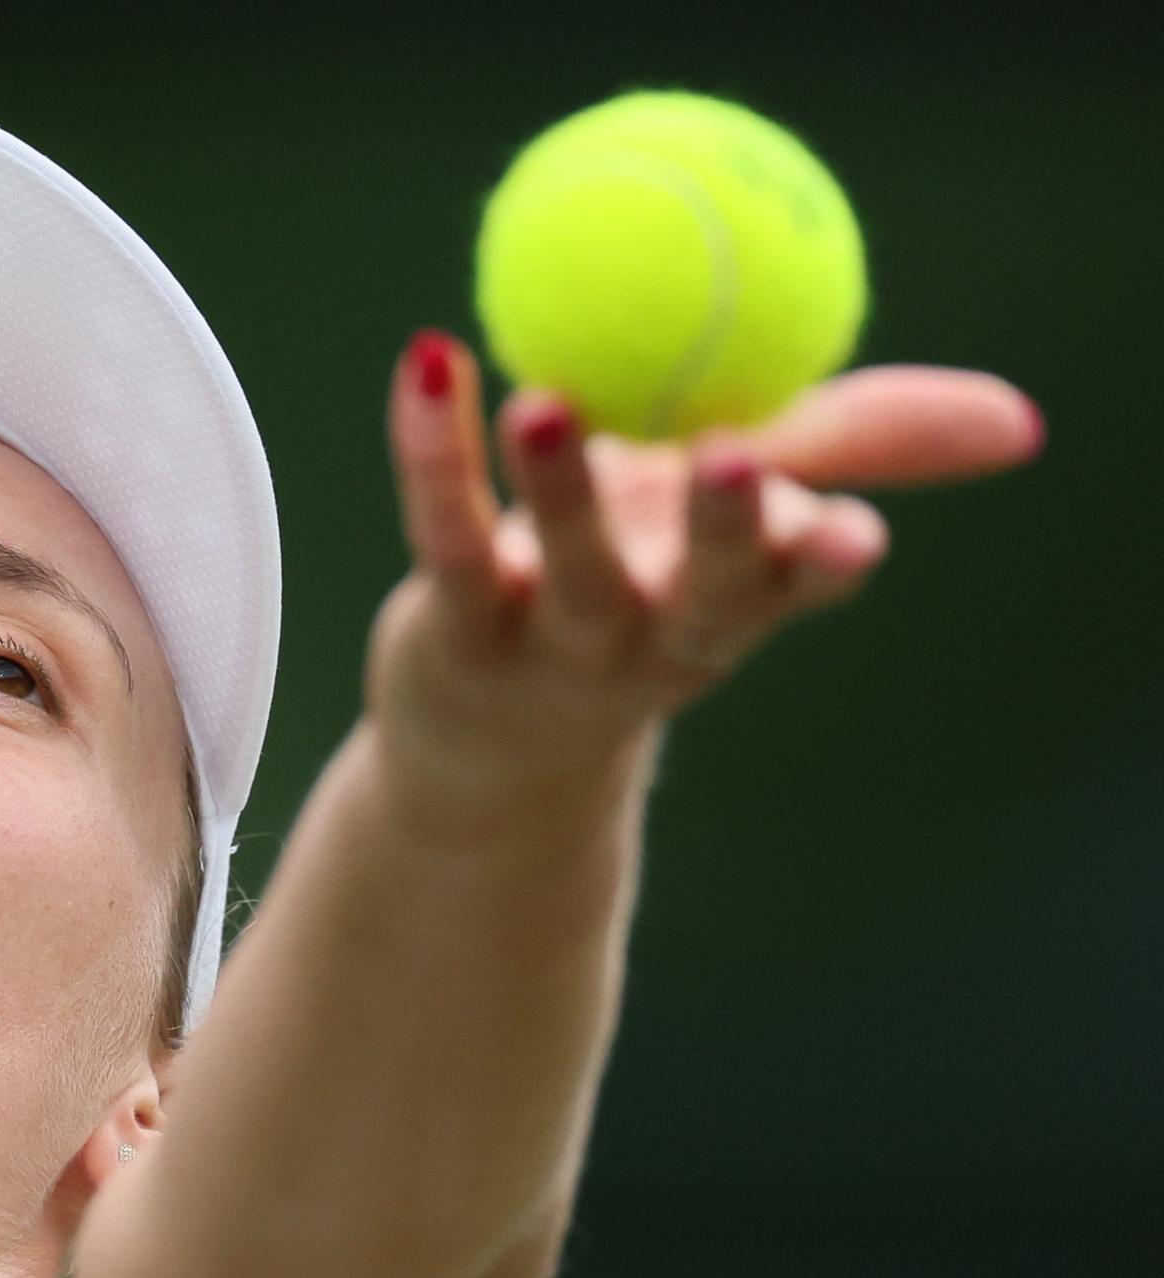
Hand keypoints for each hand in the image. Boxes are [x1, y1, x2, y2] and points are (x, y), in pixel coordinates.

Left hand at [365, 330, 1043, 809]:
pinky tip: (430, 362)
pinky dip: (433, 451)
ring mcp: (553, 640)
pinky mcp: (456, 629)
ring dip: (561, 488)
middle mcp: (653, 632)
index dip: (819, 563)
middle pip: (697, 591)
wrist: (490, 745)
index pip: (791, 588)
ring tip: (546, 401)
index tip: (850, 536)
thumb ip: (853, 452)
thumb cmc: (631, 591)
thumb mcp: (737, 523)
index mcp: (732, 604)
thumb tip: (1017, 420)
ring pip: (565, 569)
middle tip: (737, 456)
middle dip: (725, 532)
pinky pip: (447, 536)